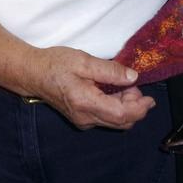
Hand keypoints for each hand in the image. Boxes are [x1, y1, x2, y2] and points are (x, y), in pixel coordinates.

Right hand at [27, 47, 155, 129]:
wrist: (33, 74)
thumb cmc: (55, 64)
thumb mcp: (83, 61)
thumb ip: (109, 70)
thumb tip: (133, 77)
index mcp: (86, 103)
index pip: (121, 115)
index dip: (139, 108)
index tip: (150, 98)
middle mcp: (86, 118)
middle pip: (121, 121)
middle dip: (135, 106)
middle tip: (133, 84)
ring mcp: (83, 121)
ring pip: (114, 121)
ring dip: (126, 107)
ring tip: (124, 85)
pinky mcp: (81, 119)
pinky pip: (105, 118)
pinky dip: (116, 107)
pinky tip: (112, 91)